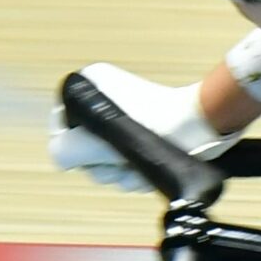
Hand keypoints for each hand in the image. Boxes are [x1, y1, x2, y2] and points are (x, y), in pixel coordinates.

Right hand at [48, 63, 236, 190]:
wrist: (201, 128)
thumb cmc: (151, 127)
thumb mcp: (96, 140)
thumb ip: (65, 151)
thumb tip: (63, 159)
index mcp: (88, 86)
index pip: (60, 127)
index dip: (74, 148)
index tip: (94, 151)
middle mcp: (102, 100)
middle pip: (83, 150)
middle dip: (103, 166)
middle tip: (121, 161)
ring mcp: (123, 120)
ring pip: (105, 163)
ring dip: (121, 174)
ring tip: (139, 167)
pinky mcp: (142, 138)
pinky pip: (126, 165)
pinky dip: (136, 174)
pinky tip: (150, 171)